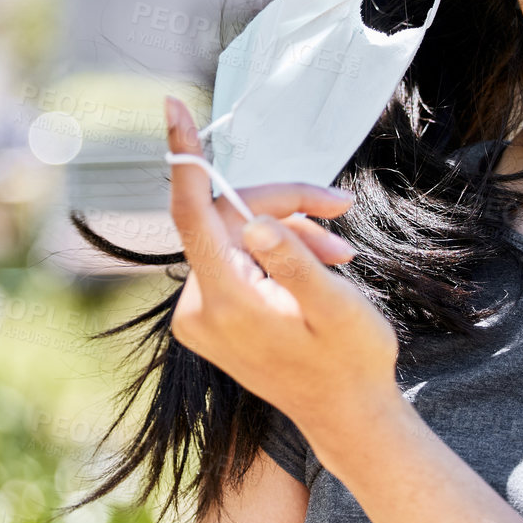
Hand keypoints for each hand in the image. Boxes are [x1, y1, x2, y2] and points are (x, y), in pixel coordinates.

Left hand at [163, 95, 401, 440]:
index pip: (191, 214)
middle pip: (228, 220)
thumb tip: (256, 221)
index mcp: (226, 303)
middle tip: (339, 212)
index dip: (184, 157)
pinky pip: (237, 260)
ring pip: (237, 237)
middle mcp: (199, 309)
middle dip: (284, 208)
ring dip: (288, 234)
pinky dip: (276, 253)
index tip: (172, 107)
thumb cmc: (351, 361)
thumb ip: (295, 263)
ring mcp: (201, 316)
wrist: (347, 414)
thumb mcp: (337, 310)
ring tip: (340, 254)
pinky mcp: (211, 318)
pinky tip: (316, 266)